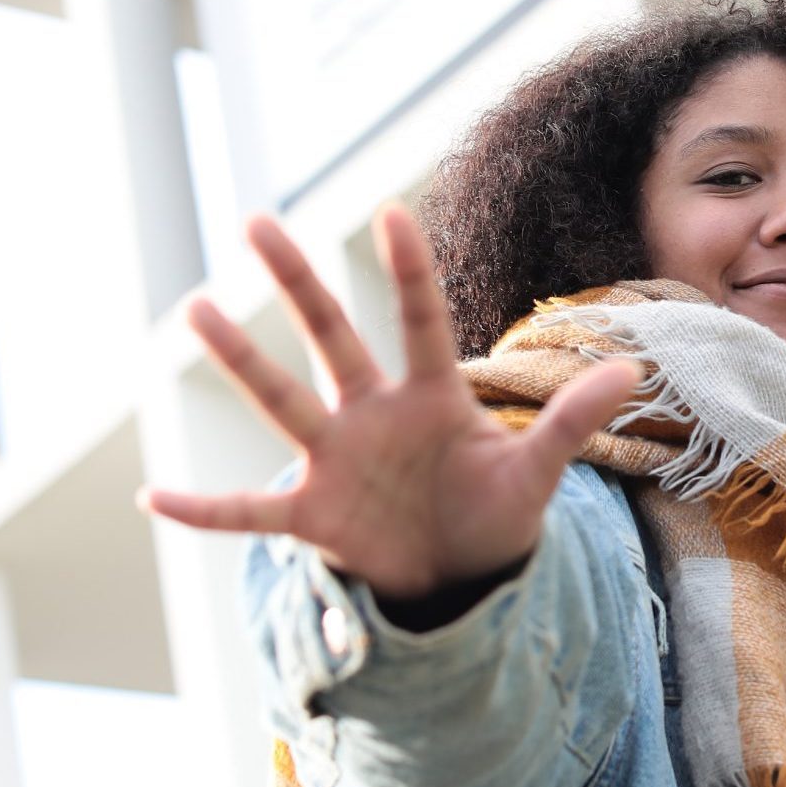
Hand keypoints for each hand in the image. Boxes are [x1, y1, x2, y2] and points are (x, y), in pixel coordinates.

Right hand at [137, 205, 638, 598]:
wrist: (463, 578)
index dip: (408, 269)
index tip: (390, 207)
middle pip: (331, 339)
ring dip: (241, 361)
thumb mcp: (537, 472)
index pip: (419, 321)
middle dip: (298, 285)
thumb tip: (633, 370)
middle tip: (257, 221)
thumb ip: (570, 420)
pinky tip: (152, 496)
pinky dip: (206, 509)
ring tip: (195, 309)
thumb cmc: (495, 514)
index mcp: (430, 396)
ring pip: (281, 402)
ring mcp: (336, 462)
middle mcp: (372, 415)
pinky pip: (249, 512)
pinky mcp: (314, 517)